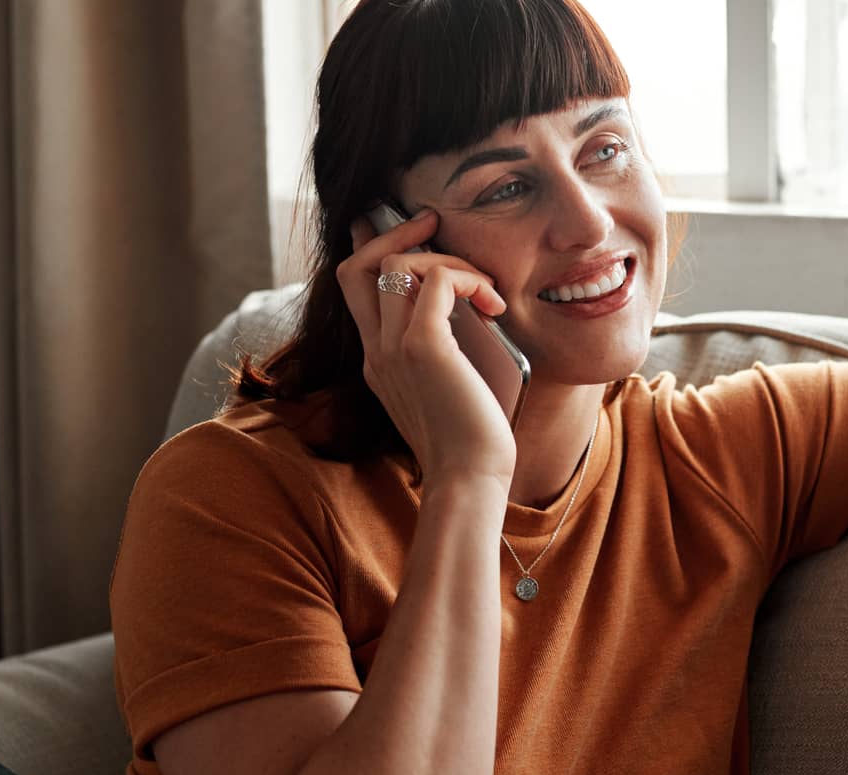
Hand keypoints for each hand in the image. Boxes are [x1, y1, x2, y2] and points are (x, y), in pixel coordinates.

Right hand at [339, 210, 515, 484]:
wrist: (470, 479)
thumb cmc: (473, 441)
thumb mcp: (450, 387)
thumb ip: (445, 350)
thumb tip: (475, 310)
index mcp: (378, 360)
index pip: (354, 287)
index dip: (369, 246)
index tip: (400, 224)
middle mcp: (376, 351)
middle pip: (357, 265)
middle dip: (394, 232)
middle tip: (433, 223)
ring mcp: (393, 348)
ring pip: (394, 264)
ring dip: (445, 259)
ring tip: (484, 287)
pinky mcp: (422, 347)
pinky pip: (437, 280)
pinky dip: (468, 277)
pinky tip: (494, 304)